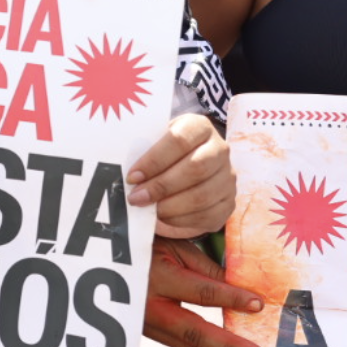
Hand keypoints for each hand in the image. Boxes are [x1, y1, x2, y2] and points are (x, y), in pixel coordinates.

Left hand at [126, 113, 233, 236]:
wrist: (186, 170)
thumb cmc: (163, 154)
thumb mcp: (153, 143)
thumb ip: (141, 149)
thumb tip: (118, 165)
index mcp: (199, 127)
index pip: (179, 140)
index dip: (154, 160)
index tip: (132, 176)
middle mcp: (220, 149)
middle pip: (195, 168)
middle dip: (161, 186)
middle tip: (136, 198)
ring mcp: (228, 177)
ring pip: (202, 195)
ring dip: (169, 206)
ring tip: (147, 209)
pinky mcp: (229, 203)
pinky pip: (207, 215)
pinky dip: (181, 220)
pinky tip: (163, 217)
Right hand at [146, 235, 264, 346]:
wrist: (109, 259)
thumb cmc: (148, 246)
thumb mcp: (177, 248)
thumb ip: (209, 270)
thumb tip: (244, 290)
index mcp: (158, 277)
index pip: (202, 293)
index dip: (231, 299)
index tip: (258, 304)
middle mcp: (148, 306)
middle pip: (194, 332)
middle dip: (228, 345)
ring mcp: (143, 323)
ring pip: (186, 345)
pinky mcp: (145, 331)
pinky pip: (178, 343)